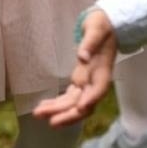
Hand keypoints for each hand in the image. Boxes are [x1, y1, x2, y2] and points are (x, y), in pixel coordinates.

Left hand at [32, 10, 118, 127]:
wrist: (107, 25)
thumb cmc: (102, 25)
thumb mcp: (96, 29)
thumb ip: (90, 43)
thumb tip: (82, 57)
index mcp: (102, 70)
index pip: (99, 89)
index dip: (91, 100)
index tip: (80, 108)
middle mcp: (95, 80)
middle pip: (85, 103)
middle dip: (69, 114)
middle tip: (51, 122)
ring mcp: (87, 82)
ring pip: (74, 104)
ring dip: (58, 112)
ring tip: (39, 115)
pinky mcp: (80, 81)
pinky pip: (69, 97)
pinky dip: (57, 104)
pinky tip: (44, 107)